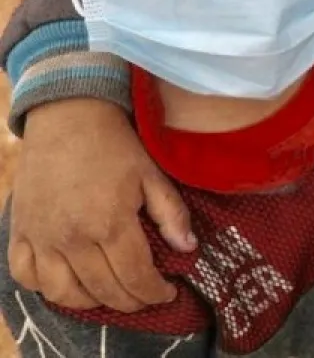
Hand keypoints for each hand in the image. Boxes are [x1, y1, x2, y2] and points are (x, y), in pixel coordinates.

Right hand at [9, 99, 194, 311]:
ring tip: (111, 294)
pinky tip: (68, 283)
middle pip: (103, 289)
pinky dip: (46, 287)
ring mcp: (41, 237)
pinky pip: (25, 275)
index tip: (167, 293)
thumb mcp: (152, 174)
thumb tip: (187, 248)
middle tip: (145, 297)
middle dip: (130, 301)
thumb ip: (171, 214)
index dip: (154, 292)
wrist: (68, 117)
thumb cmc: (115, 144)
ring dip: (90, 302)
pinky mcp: (20, 232)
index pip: (135, 276)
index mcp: (109, 223)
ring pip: (63, 293)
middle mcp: (72, 238)